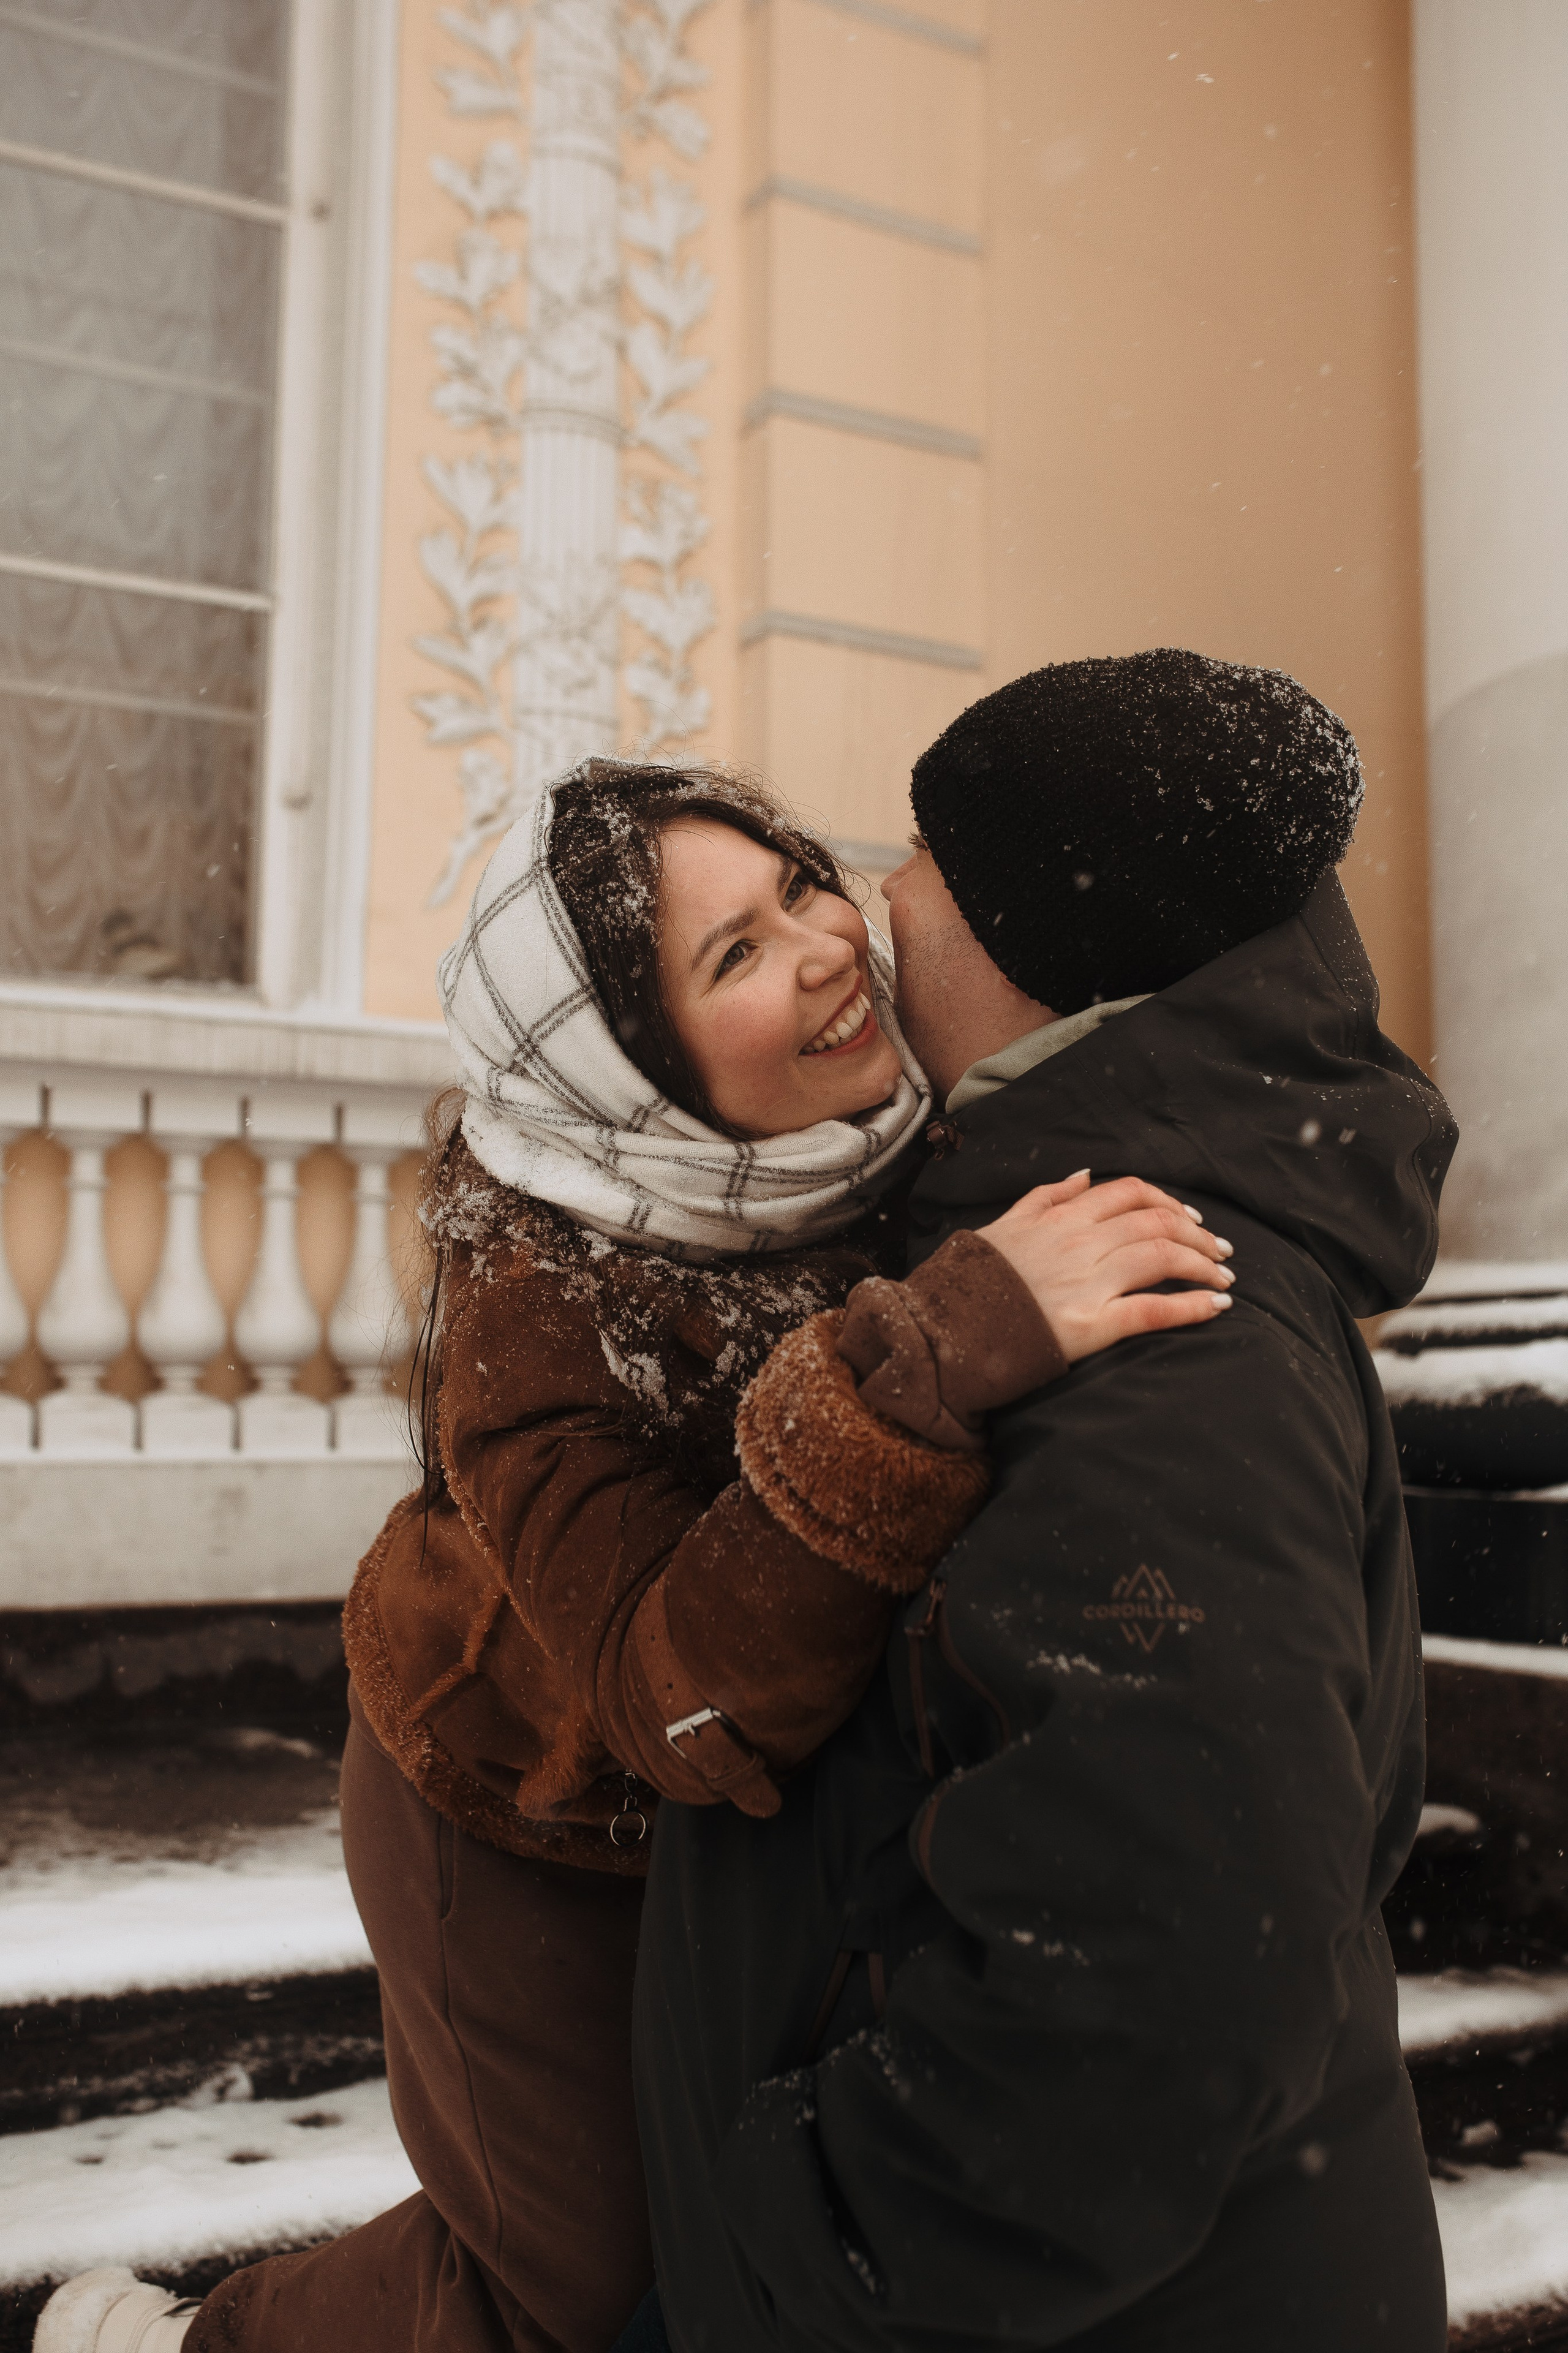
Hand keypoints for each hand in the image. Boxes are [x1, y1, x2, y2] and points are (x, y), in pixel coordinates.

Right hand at [976, 1171, 1234, 1363]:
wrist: (944, 1330)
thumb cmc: (972, 1281)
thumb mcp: (1004, 1224)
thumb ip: (1046, 1195)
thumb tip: (1086, 1174)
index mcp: (1061, 1216)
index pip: (1131, 1193)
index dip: (1170, 1203)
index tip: (1192, 1221)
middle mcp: (1079, 1242)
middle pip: (1157, 1223)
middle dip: (1199, 1236)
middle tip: (1221, 1253)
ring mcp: (1086, 1282)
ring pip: (1162, 1258)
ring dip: (1204, 1267)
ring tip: (1225, 1280)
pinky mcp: (1089, 1325)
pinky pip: (1153, 1310)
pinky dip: (1192, 1308)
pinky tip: (1217, 1309)